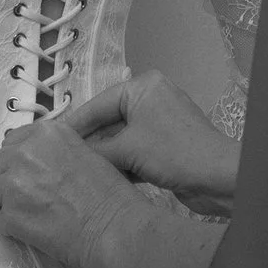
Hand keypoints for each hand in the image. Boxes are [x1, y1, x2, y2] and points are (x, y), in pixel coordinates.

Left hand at [0, 110, 220, 267]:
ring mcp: (14, 184)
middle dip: (10, 178)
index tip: (30, 173)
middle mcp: (25, 153)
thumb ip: (53, 151)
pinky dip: (14, 224)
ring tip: (39, 213)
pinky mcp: (9, 214)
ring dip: (11, 202)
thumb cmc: (109, 195)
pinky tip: (37, 228)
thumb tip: (32, 163)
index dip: (19, 160)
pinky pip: (0, 218)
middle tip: (33, 195)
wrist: (113, 229)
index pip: (11, 142)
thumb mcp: (84, 153)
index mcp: (46, 134)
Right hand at [66, 70, 238, 211]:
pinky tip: (100, 180)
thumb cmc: (174, 153)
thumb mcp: (126, 149)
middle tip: (58, 160)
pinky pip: (134, 152)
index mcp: (143, 87)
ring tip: (74, 172)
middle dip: (88, 144)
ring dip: (103, 157)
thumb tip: (67, 155)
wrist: (219, 179)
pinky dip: (120, 165)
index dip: (72, 126)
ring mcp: (160, 124)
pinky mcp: (166, 147)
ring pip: (120, 140)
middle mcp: (151, 100)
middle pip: (108, 122)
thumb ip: (94, 150)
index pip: (97, 105)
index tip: (48, 142)